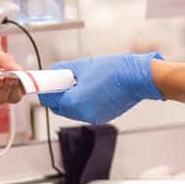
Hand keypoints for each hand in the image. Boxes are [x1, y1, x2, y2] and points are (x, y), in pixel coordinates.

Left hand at [0, 42, 24, 109]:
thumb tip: (20, 70)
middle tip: (19, 79)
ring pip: (2, 99)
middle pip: (12, 95)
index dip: (23, 83)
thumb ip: (6, 61)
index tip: (30, 80)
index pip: (15, 84)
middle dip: (18, 88)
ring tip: (6, 77)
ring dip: (6, 88)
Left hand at [38, 52, 164, 123]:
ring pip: (71, 110)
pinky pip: (84, 111)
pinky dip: (82, 102)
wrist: (137, 78)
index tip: (47, 81)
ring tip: (79, 82)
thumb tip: (52, 71)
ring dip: (70, 98)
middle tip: (63, 79)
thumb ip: (62, 70)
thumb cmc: (114, 70)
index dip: (47, 89)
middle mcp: (82, 114)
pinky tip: (91, 89)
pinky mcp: (102, 117)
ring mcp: (93, 118)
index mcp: (75, 103)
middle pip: (59, 108)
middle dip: (58, 94)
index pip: (49, 100)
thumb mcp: (82, 66)